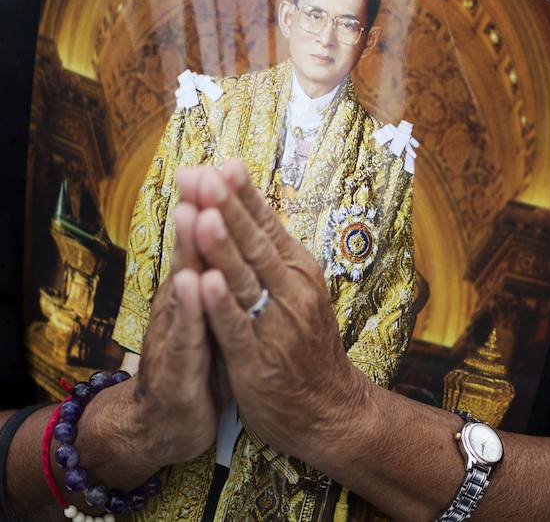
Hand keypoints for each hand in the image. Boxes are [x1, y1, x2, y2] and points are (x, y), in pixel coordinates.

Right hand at [124, 195, 229, 471]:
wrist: (165, 424)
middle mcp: (182, 303)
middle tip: (200, 172)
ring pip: (185, 286)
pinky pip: (187, 334)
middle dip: (199, 211)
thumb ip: (217, 274)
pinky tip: (191, 283)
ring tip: (194, 212)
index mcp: (195, 287)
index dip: (215, 206)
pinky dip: (190, 307)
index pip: (206, 240)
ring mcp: (176, 333)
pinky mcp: (178, 368)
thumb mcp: (208, 313)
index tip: (221, 164)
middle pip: (192, 251)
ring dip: (190, 248)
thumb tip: (233, 231)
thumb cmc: (196, 360)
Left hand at [175, 160, 369, 466]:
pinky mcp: (258, 360)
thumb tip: (246, 205)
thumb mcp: (296, 289)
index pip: (267, 223)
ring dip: (220, 245)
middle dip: (224, 207)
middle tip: (201, 176)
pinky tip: (204, 281)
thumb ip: (270, 252)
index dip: (242, 194)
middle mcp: (291, 289)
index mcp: (298, 268)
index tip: (221, 163)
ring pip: (244, 278)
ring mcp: (275, 324)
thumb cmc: (303, 342)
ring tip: (199, 214)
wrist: (328, 408)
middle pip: (254, 242)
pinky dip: (220, 304)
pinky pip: (236, 326)